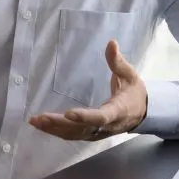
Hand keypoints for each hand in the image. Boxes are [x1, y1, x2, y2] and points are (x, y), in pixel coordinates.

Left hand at [29, 40, 148, 140]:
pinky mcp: (91, 135)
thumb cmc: (135, 93)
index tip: (68, 114)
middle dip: (60, 125)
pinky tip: (43, 126)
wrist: (143, 114)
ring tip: (35, 121)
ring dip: (54, 130)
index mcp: (117, 111)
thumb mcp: (130, 76)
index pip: (100, 117)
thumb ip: (118, 62)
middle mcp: (106, 127)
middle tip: (40, 118)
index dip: (85, 117)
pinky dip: (56, 132)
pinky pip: (72, 136)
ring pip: (74, 135)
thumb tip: (111, 42)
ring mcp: (97, 134)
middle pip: (81, 129)